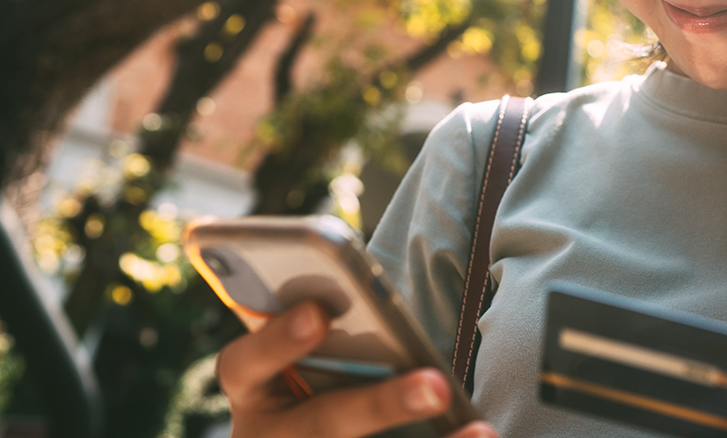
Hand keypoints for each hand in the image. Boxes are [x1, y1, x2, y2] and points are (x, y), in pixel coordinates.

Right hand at [215, 302, 497, 437]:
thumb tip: (379, 302)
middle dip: (379, 405)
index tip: (317, 313)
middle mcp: (267, 436)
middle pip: (321, 425)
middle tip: (437, 386)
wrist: (299, 436)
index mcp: (253, 390)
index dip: (277, 340)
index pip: (245, 364)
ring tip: (481, 431)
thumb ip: (325, 336)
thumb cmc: (311, 383)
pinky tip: (481, 436)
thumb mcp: (297, 362)